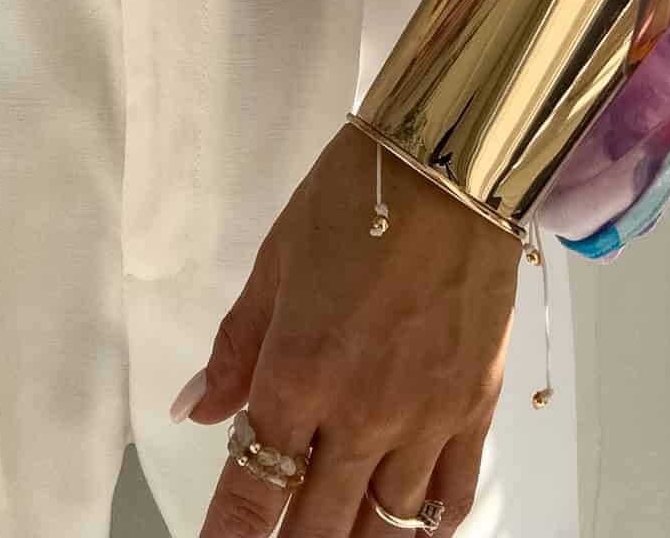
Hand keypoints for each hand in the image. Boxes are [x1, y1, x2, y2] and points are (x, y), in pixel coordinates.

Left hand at [178, 120, 522, 535]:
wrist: (446, 168)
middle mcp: (360, 416)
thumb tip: (194, 409)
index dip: (229, 536)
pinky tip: (407, 533)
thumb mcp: (274, 264)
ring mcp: (424, 421)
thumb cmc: (348, 202)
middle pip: (319, 524)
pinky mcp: (475, 410)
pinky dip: (425, 529)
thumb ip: (236, 348)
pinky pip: (450, 497)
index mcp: (298, 376)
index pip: (254, 488)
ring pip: (385, 528)